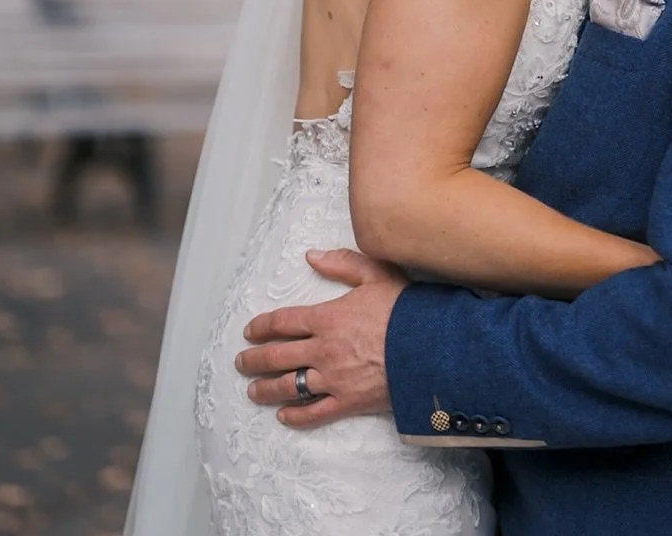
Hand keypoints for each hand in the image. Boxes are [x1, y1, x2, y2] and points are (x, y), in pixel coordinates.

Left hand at [235, 249, 406, 427]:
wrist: (430, 347)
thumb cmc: (405, 308)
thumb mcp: (376, 273)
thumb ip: (342, 263)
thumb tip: (311, 256)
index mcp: (327, 318)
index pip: (283, 322)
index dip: (261, 327)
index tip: (249, 331)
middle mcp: (322, 350)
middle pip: (277, 356)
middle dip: (254, 360)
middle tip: (241, 362)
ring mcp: (333, 379)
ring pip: (288, 387)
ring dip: (266, 389)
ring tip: (253, 390)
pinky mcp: (347, 402)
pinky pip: (313, 413)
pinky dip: (295, 416)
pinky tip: (284, 415)